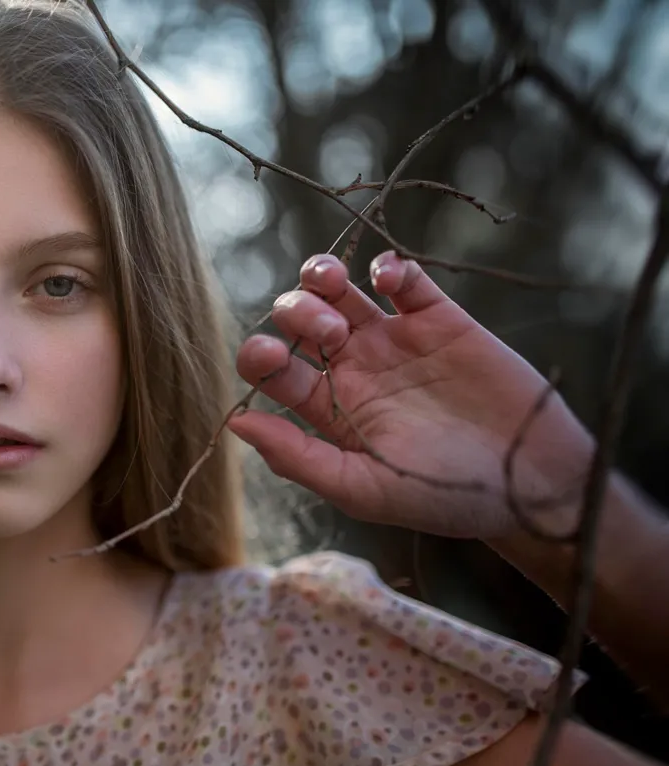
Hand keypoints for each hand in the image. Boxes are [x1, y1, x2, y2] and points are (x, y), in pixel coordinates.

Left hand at [228, 252, 594, 539]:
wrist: (530, 483)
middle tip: (329, 332)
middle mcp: (354, 369)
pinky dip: (389, 267)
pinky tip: (390, 279)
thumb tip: (235, 423)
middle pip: (298, 320)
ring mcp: (395, 341)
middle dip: (296, 312)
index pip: (273, 369)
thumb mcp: (363, 488)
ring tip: (336, 285)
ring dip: (324, 276)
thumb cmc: (443, 497)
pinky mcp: (441, 320)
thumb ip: (297, 457)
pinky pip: (404, 279)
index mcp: (327, 409)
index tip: (273, 356)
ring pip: (339, 289)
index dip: (260, 353)